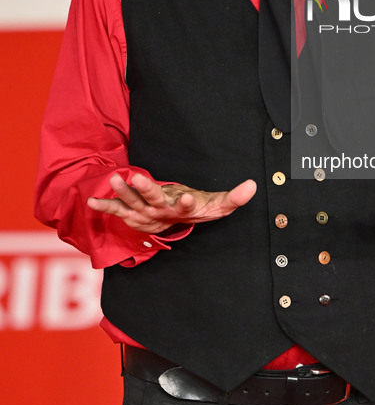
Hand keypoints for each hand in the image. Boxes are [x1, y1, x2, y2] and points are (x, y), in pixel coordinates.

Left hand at [87, 173, 256, 233]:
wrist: (174, 227)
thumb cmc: (196, 210)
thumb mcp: (216, 205)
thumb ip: (234, 198)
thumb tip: (253, 186)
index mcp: (183, 210)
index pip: (188, 207)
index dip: (188, 203)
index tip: (188, 198)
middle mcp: (163, 213)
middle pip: (155, 201)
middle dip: (146, 190)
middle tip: (138, 178)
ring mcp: (145, 214)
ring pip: (133, 203)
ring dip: (123, 192)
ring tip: (115, 178)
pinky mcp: (132, 215)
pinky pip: (117, 211)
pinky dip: (105, 207)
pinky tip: (91, 202)